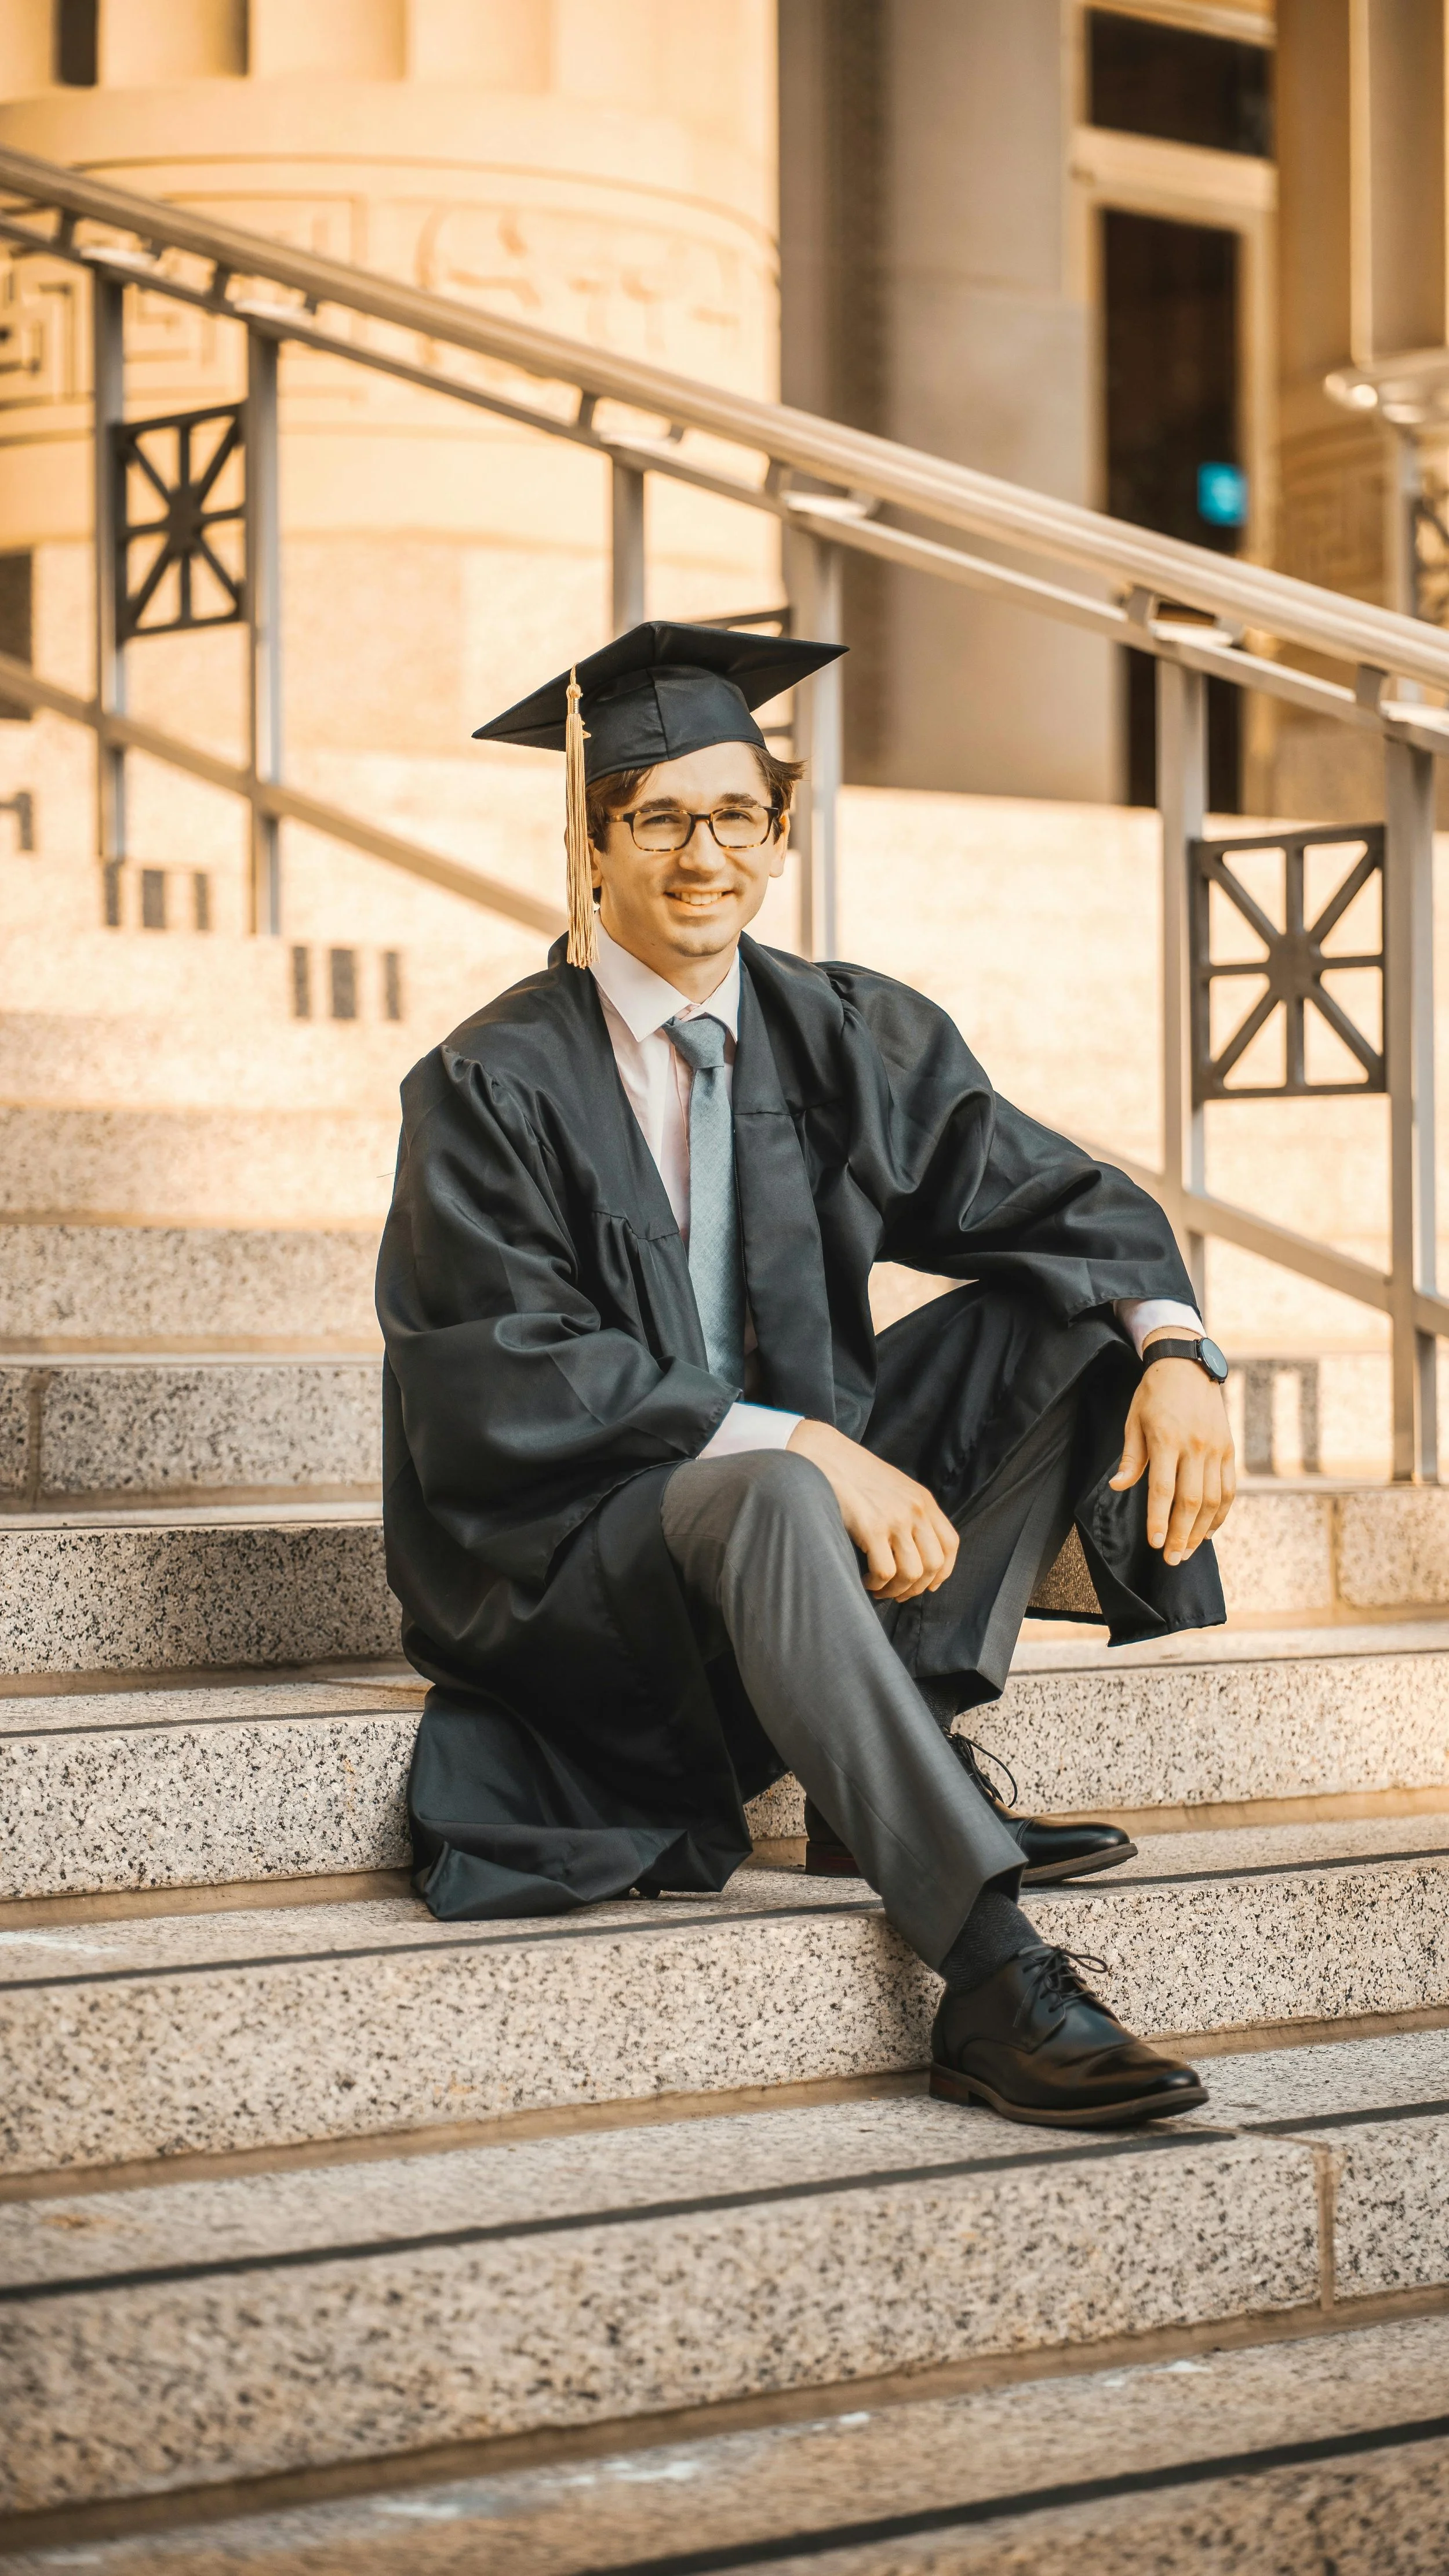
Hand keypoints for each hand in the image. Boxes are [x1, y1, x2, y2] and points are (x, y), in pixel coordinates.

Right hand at [786, 1418, 958, 1600]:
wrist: (825, 1456)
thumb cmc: (854, 1476)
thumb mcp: (894, 1488)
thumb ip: (909, 1512)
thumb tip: (913, 1552)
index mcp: (923, 1500)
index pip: (950, 1544)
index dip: (942, 1572)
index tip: (928, 1584)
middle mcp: (915, 1510)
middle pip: (934, 1564)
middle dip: (916, 1587)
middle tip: (897, 1592)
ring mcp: (896, 1519)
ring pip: (912, 1573)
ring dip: (896, 1590)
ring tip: (879, 1588)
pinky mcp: (872, 1528)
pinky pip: (885, 1572)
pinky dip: (877, 1584)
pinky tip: (865, 1580)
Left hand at [1109, 1337, 1235, 1564]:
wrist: (1188, 1367)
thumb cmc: (1153, 1395)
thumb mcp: (1134, 1421)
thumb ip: (1130, 1457)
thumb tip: (1117, 1487)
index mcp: (1167, 1439)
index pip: (1163, 1489)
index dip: (1159, 1519)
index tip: (1156, 1544)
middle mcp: (1195, 1446)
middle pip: (1191, 1500)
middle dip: (1181, 1535)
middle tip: (1172, 1560)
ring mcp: (1216, 1449)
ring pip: (1214, 1499)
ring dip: (1201, 1530)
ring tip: (1188, 1552)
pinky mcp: (1228, 1450)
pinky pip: (1229, 1489)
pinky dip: (1220, 1514)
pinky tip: (1209, 1532)